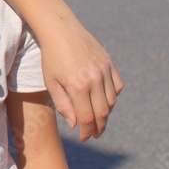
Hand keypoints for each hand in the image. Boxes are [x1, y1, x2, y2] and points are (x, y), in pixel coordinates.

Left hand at [39, 21, 122, 141]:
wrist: (60, 30)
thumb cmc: (51, 57)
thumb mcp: (51, 82)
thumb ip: (63, 105)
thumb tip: (76, 124)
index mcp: (78, 86)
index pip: (87, 119)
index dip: (87, 132)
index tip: (85, 138)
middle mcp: (95, 80)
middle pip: (103, 113)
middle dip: (99, 127)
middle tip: (94, 134)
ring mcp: (105, 71)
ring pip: (112, 101)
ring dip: (105, 113)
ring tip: (97, 118)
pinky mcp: (110, 63)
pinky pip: (117, 86)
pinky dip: (113, 97)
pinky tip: (103, 99)